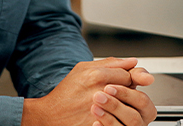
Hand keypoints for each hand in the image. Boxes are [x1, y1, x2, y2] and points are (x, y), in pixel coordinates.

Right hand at [21, 57, 142, 125]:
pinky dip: (115, 119)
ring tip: (110, 105)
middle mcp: (99, 92)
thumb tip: (132, 61)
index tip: (117, 83)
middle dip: (124, 92)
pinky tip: (107, 116)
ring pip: (125, 106)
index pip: (127, 75)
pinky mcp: (97, 124)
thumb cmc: (66, 92)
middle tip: (113, 94)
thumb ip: (110, 63)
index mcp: (96, 75)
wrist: (50, 115)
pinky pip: (116, 121)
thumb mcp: (83, 69)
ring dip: (121, 106)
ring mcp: (99, 111)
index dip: (124, 79)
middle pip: (128, 90)